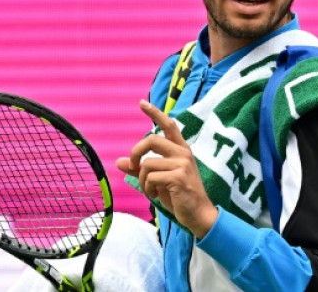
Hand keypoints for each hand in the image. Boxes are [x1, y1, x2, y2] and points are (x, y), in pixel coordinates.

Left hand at [116, 100, 218, 237]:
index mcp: (180, 150)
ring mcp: (182, 165)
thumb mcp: (158, 180)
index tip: (141, 103)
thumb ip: (141, 169)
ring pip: (148, 164)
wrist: (198, 214)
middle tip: (133, 166)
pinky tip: (155, 195)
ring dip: (143, 180)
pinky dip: (147, 189)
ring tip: (151, 190)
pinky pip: (151, 178)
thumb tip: (119, 162)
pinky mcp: (178, 177)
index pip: (169, 126)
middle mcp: (183, 154)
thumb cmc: (179, 196)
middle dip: (136, 153)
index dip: (155, 113)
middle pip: (151, 140)